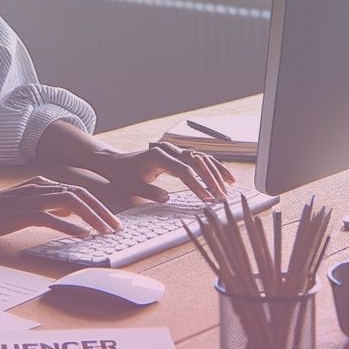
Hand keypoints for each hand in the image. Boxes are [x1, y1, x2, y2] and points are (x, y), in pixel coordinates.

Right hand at [0, 177, 120, 238]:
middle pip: (81, 194)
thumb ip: (47, 205)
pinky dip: (69, 227)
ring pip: (71, 203)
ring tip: (105, 233)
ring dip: (92, 218)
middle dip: (102, 211)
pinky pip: (51, 218)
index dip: (98, 205)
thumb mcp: (25, 205)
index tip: (111, 221)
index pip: (79, 191)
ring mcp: (31, 199)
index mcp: (42, 184)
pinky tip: (82, 237)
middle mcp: (40, 187)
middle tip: (117, 228)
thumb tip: (67, 211)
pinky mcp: (22, 214)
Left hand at [88, 142, 234, 203]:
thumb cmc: (124, 175)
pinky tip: (226, 178)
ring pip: (203, 159)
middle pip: (198, 163)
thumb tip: (166, 198)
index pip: (184, 171)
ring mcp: (176, 151)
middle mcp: (170, 150)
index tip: (207, 198)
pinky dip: (214, 168)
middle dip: (212, 180)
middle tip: (222, 196)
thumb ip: (149, 192)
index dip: (197, 185)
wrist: (118, 163)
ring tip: (230, 187)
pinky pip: (201, 159)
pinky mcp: (179, 155)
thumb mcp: (132, 187)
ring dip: (217, 172)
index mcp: (159, 156)